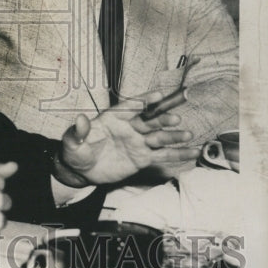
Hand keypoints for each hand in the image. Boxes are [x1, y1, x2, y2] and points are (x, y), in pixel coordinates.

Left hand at [54, 103, 200, 187]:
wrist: (81, 171)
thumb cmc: (77, 152)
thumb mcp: (73, 142)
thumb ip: (78, 131)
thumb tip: (81, 119)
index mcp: (113, 118)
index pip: (130, 106)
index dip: (143, 100)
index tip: (157, 95)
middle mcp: (129, 127)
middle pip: (149, 120)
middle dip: (162, 118)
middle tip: (175, 118)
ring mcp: (138, 142)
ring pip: (158, 137)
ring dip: (173, 135)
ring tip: (187, 134)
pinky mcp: (143, 158)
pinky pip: (162, 155)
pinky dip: (178, 153)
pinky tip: (193, 151)